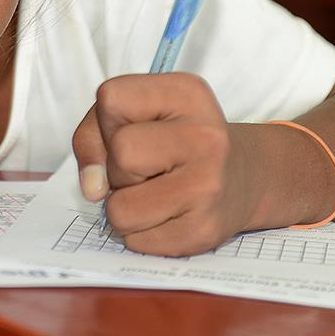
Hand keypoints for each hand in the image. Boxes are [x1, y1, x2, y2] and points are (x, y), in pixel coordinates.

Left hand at [71, 73, 251, 255]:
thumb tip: (92, 187)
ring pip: (120, 209)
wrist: (242, 178)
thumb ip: (95, 135)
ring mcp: (208, 186)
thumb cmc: (175, 142)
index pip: (111, 98)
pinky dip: (140, 232)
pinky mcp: (203, 231)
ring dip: (122, 206)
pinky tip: (167, 214)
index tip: (131, 128)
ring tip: (152, 192)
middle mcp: (205, 136)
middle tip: (145, 167)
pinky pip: (136, 241)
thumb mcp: (139, 114)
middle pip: (120, 154)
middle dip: (117, 167)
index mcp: (187, 94)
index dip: (106, 121)